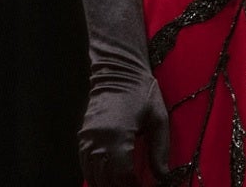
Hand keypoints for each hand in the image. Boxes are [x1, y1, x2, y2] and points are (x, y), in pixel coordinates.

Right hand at [77, 68, 169, 186]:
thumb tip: (163, 176)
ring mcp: (87, 139)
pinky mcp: (83, 137)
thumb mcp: (159, 119)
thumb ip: (160, 150)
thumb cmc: (142, 92)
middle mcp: (97, 140)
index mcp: (118, 135)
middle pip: (106, 179)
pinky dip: (95, 176)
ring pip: (93, 175)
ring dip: (107, 185)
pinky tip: (107, 181)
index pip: (123, 175)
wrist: (119, 71)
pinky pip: (85, 165)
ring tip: (122, 186)